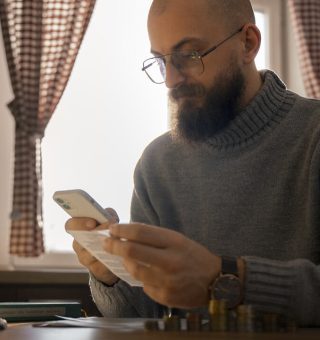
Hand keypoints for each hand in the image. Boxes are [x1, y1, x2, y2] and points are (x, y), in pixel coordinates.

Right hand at [65, 208, 118, 284]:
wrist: (113, 255)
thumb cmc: (108, 233)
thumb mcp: (108, 220)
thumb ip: (107, 214)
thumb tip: (110, 218)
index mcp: (79, 230)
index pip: (70, 225)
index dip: (79, 223)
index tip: (93, 223)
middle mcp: (79, 245)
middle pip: (78, 241)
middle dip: (93, 235)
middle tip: (107, 231)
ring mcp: (85, 258)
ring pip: (89, 255)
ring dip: (103, 248)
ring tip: (115, 242)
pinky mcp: (96, 269)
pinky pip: (101, 265)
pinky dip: (109, 259)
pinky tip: (117, 253)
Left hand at [104, 223, 220, 307]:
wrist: (215, 281)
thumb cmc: (193, 256)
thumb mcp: (178, 239)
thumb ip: (155, 237)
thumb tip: (128, 234)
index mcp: (174, 242)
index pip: (141, 233)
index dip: (122, 230)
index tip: (113, 229)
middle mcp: (170, 261)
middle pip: (132, 251)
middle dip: (114, 246)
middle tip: (107, 243)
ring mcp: (167, 281)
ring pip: (134, 270)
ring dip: (126, 262)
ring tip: (124, 258)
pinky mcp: (165, 296)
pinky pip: (144, 285)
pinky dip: (142, 277)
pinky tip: (147, 273)